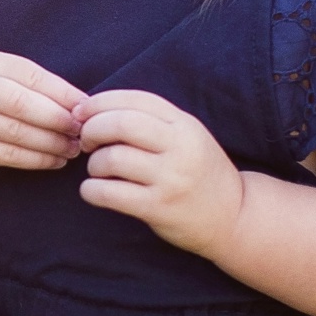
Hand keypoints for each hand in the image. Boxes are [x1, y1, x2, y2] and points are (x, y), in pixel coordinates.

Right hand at [0, 50, 86, 173]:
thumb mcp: (3, 80)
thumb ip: (37, 87)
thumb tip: (84, 104)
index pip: (30, 75)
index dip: (62, 92)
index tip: (87, 108)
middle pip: (21, 103)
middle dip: (57, 119)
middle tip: (83, 131)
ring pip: (16, 133)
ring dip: (51, 143)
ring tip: (73, 148)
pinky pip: (7, 155)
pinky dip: (36, 159)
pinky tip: (55, 160)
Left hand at [73, 89, 242, 255]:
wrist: (234, 215)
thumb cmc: (199, 171)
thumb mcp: (187, 136)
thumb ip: (151, 120)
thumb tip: (94, 109)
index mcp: (184, 124)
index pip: (135, 99)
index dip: (100, 102)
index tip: (82, 113)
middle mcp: (179, 148)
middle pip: (121, 124)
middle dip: (92, 129)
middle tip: (85, 142)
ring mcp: (170, 179)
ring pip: (112, 159)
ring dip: (93, 163)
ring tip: (97, 170)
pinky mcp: (158, 208)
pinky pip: (109, 194)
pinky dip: (90, 190)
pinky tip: (94, 191)